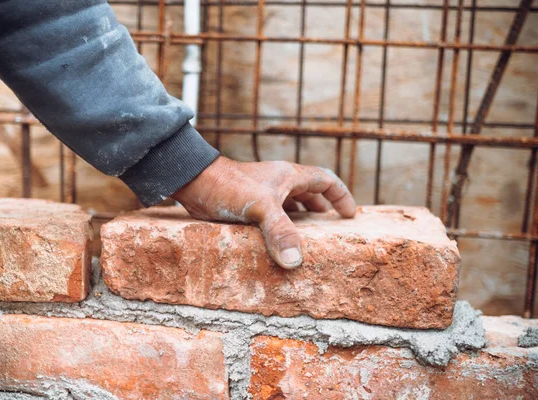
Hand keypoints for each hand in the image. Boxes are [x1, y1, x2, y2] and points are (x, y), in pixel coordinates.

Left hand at [172, 156, 355, 268]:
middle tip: (331, 228)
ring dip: (300, 219)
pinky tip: (276, 243)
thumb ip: (279, 232)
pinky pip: (271, 215)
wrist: (193, 181)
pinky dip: (279, 226)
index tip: (350, 215)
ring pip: (289, 204)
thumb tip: (296, 262)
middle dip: (322, 209)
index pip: (325, 181)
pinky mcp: (246, 204)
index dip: (341, 196)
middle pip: (309, 192)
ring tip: (308, 239)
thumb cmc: (227, 187)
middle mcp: (277, 182)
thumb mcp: (259, 208)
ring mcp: (262, 192)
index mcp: (288, 176)